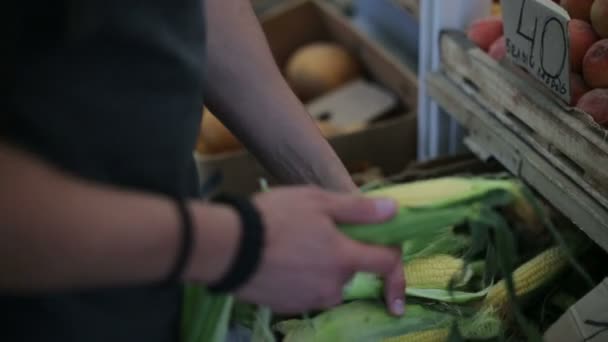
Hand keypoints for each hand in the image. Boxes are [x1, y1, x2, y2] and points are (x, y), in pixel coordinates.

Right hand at [234, 186, 405, 315]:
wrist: (228, 247)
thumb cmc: (275, 218)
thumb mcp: (318, 201)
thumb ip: (359, 209)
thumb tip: (394, 210)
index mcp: (345, 258)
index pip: (387, 263)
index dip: (395, 257)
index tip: (395, 260)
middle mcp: (333, 286)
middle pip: (351, 271)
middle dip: (343, 254)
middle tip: (317, 232)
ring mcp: (310, 300)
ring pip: (329, 283)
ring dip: (322, 267)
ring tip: (294, 245)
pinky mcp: (289, 307)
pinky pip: (307, 292)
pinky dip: (302, 279)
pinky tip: (282, 261)